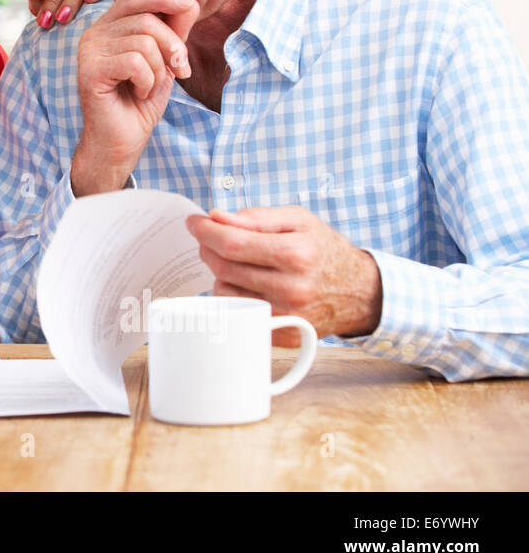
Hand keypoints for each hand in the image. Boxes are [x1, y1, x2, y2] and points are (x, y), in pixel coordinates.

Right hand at [69, 0, 198, 194]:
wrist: (121, 142)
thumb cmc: (141, 101)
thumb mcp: (164, 60)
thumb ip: (172, 31)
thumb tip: (188, 1)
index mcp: (110, 25)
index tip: (190, 11)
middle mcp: (95, 32)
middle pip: (147, 18)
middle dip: (173, 45)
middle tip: (179, 69)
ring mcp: (89, 50)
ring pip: (144, 41)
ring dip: (160, 69)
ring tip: (150, 86)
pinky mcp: (89, 70)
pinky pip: (135, 62)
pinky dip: (148, 81)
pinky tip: (139, 93)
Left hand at [185, 206, 383, 344]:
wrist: (358, 290)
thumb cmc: (323, 249)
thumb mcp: (297, 220)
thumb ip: (255, 216)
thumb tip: (216, 217)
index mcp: (296, 255)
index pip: (231, 244)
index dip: (205, 231)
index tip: (194, 222)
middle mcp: (292, 289)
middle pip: (223, 267)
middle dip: (208, 248)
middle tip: (212, 238)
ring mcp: (286, 316)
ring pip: (223, 292)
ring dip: (220, 273)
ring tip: (238, 262)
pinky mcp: (281, 336)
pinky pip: (236, 313)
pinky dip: (233, 295)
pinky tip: (248, 284)